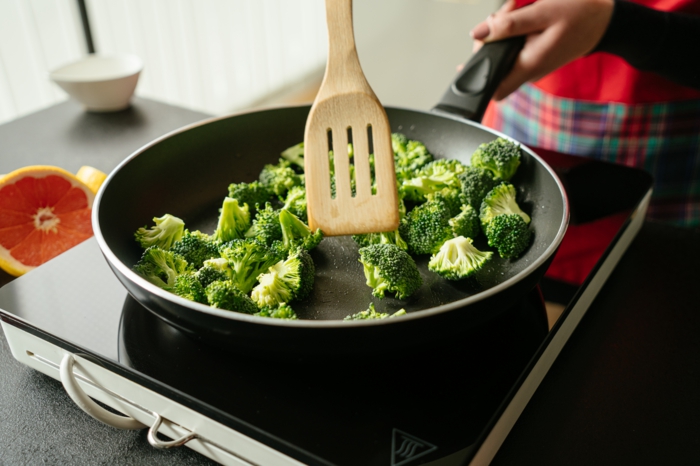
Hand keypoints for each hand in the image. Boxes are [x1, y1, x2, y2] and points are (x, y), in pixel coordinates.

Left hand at [470, 0, 613, 99]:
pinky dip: (510, 33)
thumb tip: (478, 33)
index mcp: (529, 65)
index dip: (479, 75)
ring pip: (501, 57)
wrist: (605, 20)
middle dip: (488, 41)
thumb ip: (509, 25)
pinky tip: (519, 17)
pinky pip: (511, 50)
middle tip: (501, 17)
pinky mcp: (532, 58)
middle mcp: (528, 71)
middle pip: (493, 68)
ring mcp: (530, 66)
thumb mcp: (543, 13)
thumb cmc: (581, 14)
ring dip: (499, 34)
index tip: (479, 49)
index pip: (494, 90)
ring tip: (513, 11)